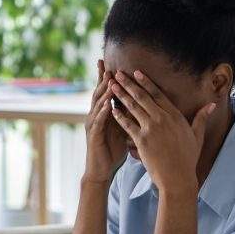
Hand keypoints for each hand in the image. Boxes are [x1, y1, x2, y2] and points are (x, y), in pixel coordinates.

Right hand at [83, 59, 127, 182]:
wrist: (102, 170)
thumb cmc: (112, 150)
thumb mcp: (123, 129)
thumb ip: (128, 115)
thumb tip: (140, 103)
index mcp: (104, 113)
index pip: (106, 91)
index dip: (107, 77)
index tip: (111, 63)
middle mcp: (96, 116)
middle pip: (99, 93)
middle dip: (103, 79)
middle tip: (106, 65)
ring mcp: (93, 125)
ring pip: (97, 105)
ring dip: (103, 92)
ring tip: (109, 80)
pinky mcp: (93, 136)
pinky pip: (98, 122)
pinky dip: (102, 112)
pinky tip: (107, 104)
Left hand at [109, 70, 214, 192]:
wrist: (178, 178)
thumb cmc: (188, 159)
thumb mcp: (197, 136)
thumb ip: (201, 118)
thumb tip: (212, 105)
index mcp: (175, 116)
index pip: (158, 94)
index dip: (146, 82)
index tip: (137, 72)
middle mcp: (162, 119)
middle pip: (142, 96)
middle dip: (129, 83)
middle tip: (119, 73)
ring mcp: (151, 129)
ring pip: (133, 107)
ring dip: (121, 95)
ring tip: (112, 85)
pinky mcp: (141, 140)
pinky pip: (127, 125)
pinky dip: (119, 116)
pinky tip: (112, 108)